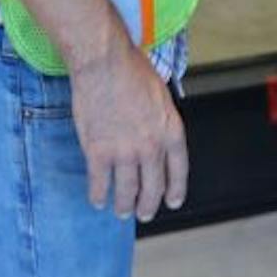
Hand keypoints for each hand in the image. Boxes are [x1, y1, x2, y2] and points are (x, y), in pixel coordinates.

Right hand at [69, 39, 188, 221]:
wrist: (103, 62)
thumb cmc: (130, 69)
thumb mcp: (160, 94)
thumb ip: (161, 120)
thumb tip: (157, 133)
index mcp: (171, 131)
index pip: (178, 171)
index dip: (175, 190)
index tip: (172, 202)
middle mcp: (151, 147)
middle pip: (153, 188)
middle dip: (148, 205)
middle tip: (144, 213)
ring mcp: (125, 152)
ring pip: (127, 192)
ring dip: (124, 206)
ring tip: (121, 211)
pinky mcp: (99, 152)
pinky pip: (100, 183)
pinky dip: (99, 195)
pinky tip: (98, 199)